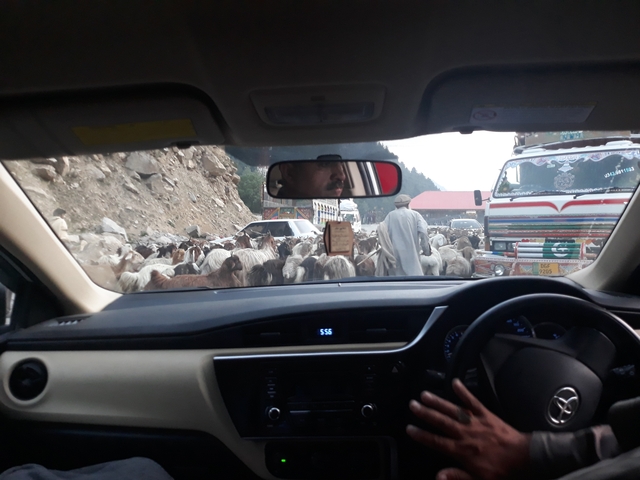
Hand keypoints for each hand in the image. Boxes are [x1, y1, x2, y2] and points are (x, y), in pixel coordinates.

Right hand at [406, 378, 530, 479]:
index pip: (437, 442)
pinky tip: (455, 383)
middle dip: (425, 413)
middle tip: (412, 405)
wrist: (525, 458)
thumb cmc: (502, 471)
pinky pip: (473, 401)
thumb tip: (438, 476)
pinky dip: (464, 392)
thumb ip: (458, 477)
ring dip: (438, 402)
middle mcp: (466, 434)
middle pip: (441, 422)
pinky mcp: (486, 415)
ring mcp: (476, 422)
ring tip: (425, 394)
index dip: (422, 436)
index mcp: (463, 451)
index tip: (410, 429)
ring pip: (453, 410)